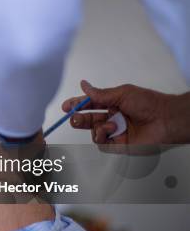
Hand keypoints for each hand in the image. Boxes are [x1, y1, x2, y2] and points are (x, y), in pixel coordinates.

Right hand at [62, 80, 189, 144]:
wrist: (164, 119)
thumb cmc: (148, 103)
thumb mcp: (121, 93)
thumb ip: (99, 94)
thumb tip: (84, 85)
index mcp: (113, 104)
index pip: (90, 105)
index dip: (77, 105)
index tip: (66, 106)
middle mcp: (113, 118)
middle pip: (88, 120)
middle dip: (78, 119)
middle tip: (73, 118)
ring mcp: (116, 132)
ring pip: (94, 133)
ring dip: (96, 128)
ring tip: (107, 125)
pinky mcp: (119, 145)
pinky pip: (102, 144)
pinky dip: (103, 137)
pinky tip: (111, 131)